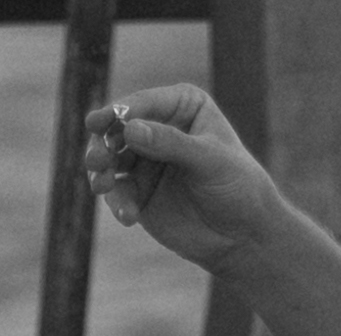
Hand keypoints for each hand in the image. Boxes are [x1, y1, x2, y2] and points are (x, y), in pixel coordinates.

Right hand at [85, 84, 280, 273]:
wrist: (244, 236)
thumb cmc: (238, 186)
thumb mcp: (210, 161)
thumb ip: (171, 143)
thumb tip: (129, 129)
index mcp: (181, 106)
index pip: (143, 103)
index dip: (118, 112)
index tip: (98, 123)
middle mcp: (158, 127)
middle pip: (116, 128)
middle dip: (103, 144)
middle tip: (96, 161)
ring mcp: (144, 159)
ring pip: (109, 158)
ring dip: (101, 172)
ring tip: (102, 186)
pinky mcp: (136, 189)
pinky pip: (116, 190)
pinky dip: (117, 201)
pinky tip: (129, 217)